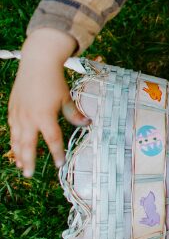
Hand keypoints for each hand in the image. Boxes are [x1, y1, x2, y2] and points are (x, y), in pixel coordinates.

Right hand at [7, 29, 87, 177]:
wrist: (37, 64)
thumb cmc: (54, 81)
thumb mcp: (66, 97)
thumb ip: (74, 113)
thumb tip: (86, 124)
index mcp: (45, 116)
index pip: (52, 140)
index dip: (56, 153)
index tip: (59, 163)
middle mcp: (29, 118)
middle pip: (28, 145)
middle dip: (28, 161)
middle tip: (29, 175)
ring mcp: (18, 114)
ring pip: (16, 140)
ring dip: (18, 154)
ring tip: (21, 166)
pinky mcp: (12, 110)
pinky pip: (12, 130)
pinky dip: (13, 141)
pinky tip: (15, 147)